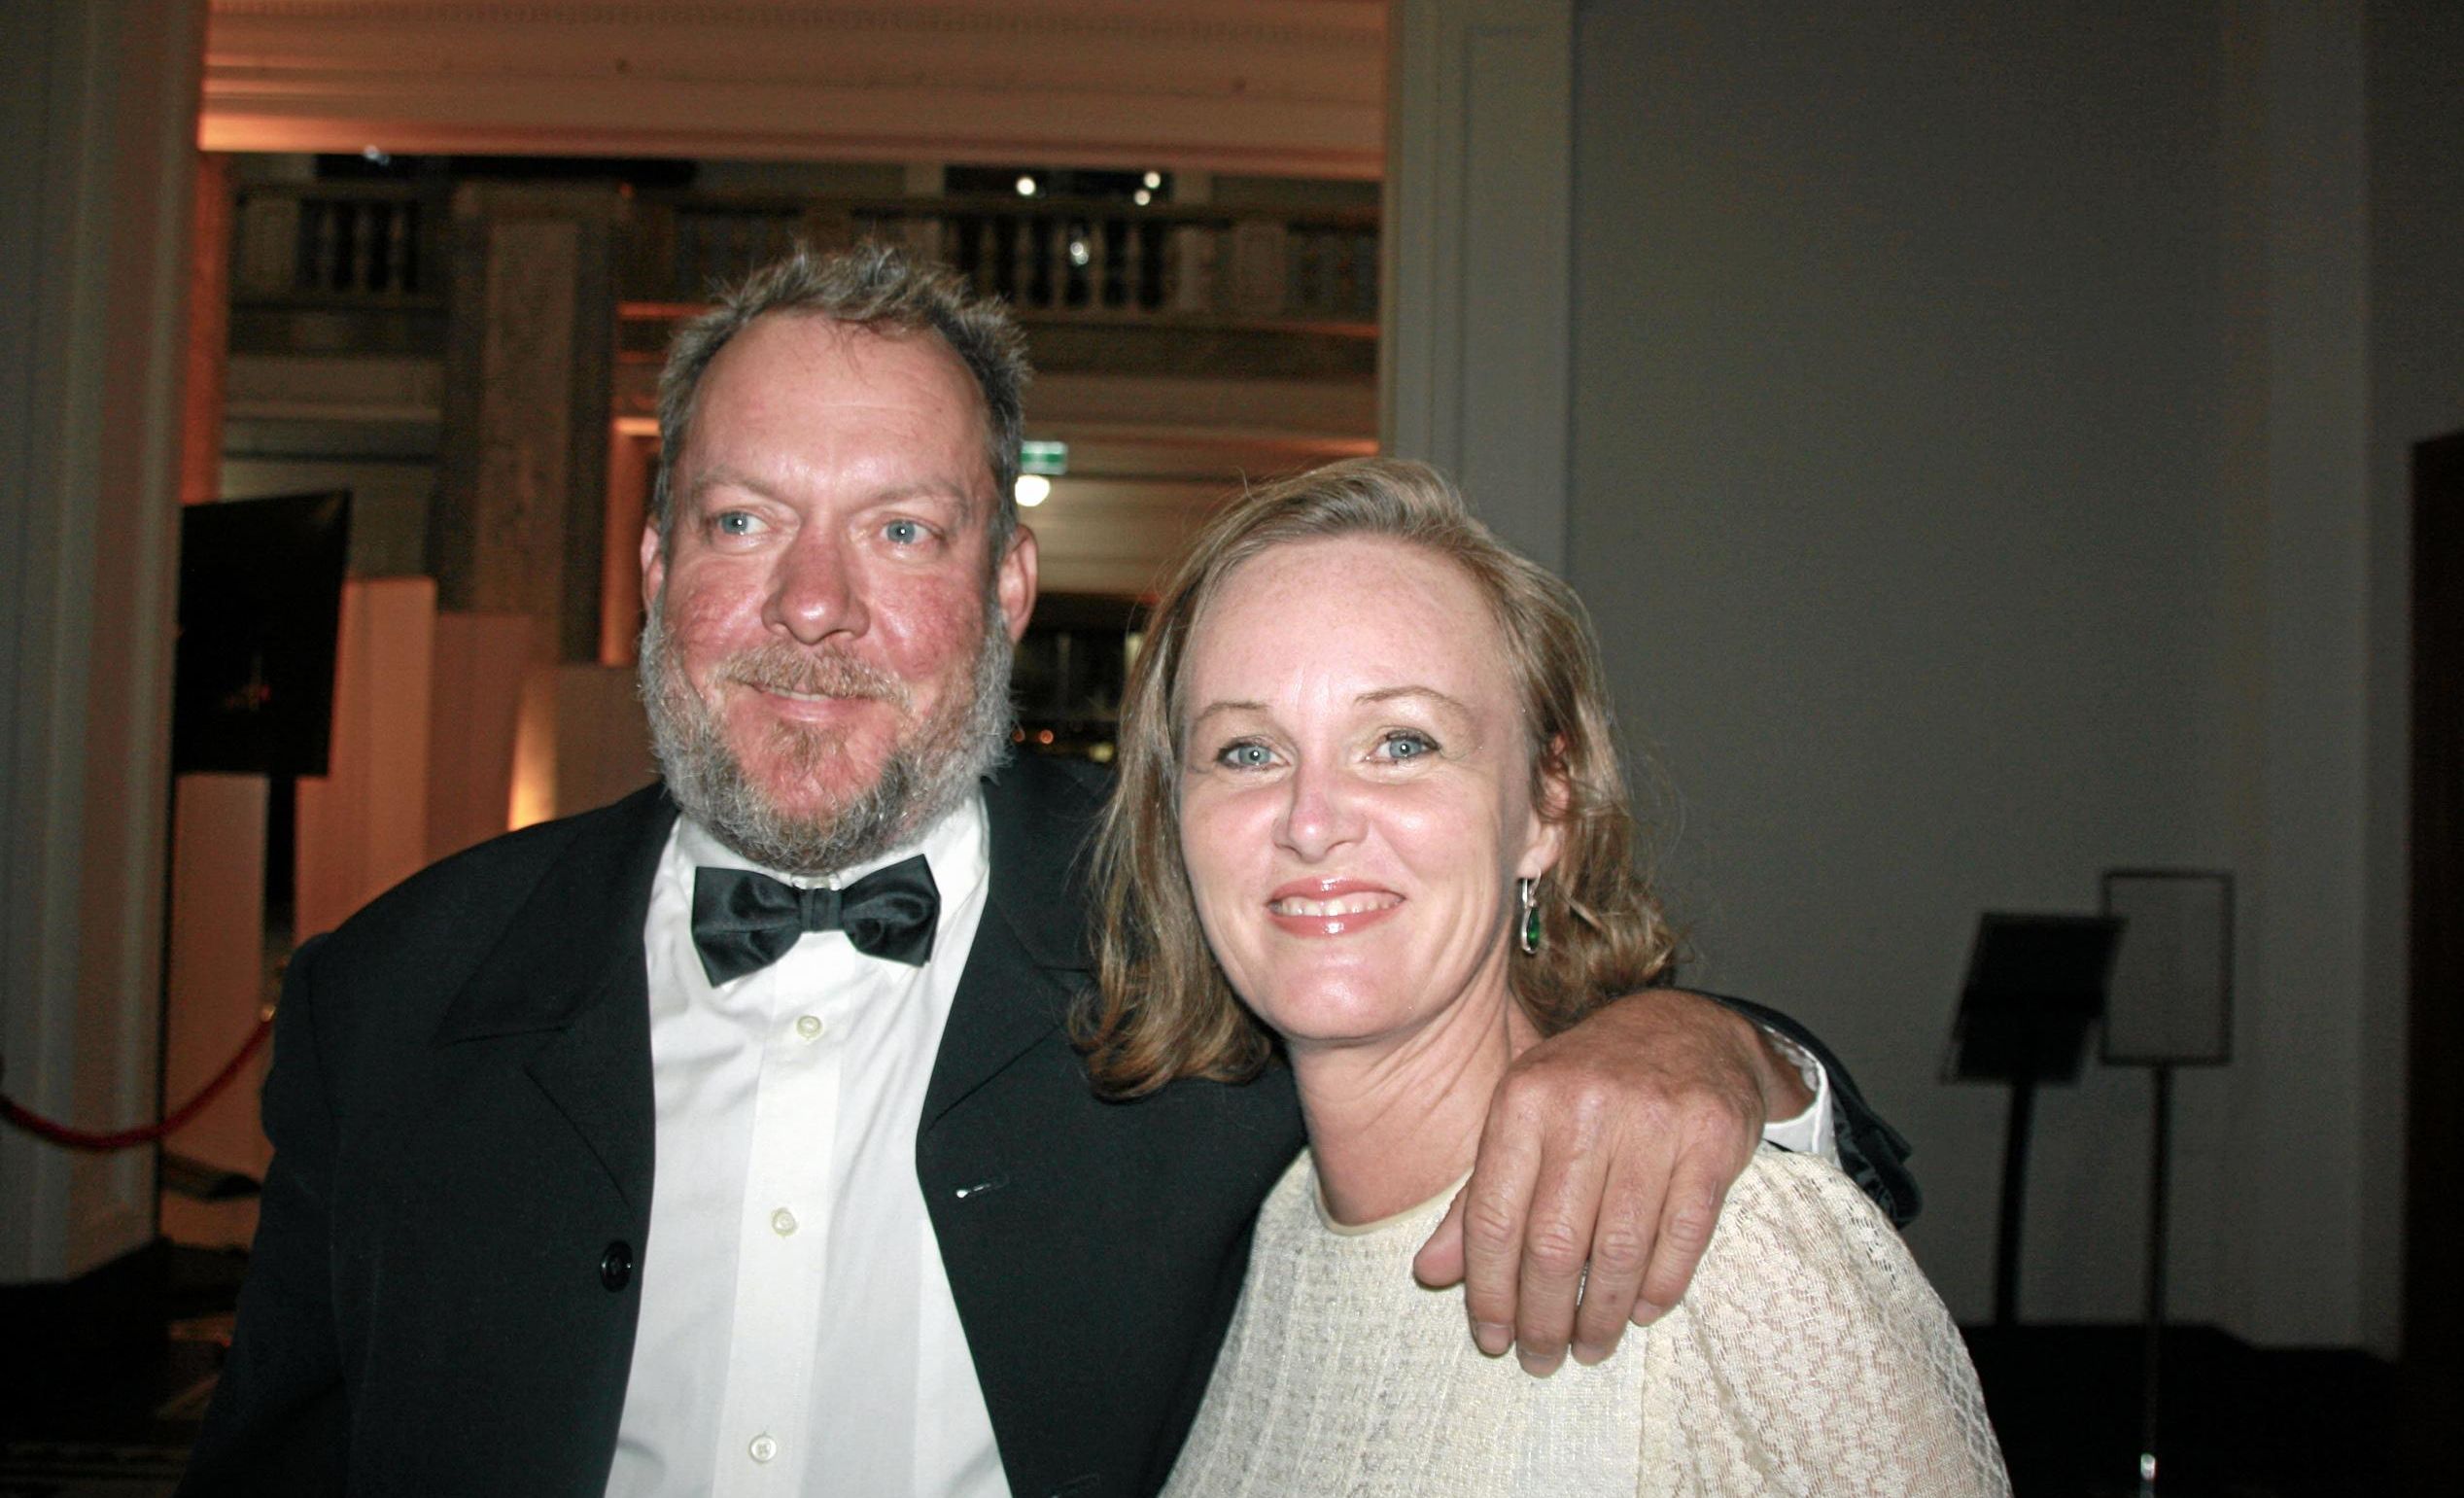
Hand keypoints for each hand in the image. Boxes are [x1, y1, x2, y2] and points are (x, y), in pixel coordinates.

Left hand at [1412, 988, 1809, 1372]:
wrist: (1690, 1029)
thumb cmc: (1589, 1086)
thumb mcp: (1522, 1122)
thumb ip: (1479, 1198)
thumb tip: (1430, 1273)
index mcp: (1524, 1098)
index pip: (1494, 1217)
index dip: (1488, 1290)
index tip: (1492, 1339)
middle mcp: (1586, 1106)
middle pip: (1554, 1244)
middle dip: (1544, 1318)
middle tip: (1542, 1359)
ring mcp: (1654, 1121)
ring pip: (1619, 1250)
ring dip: (1602, 1315)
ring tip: (1590, 1347)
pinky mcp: (1713, 1138)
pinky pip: (1682, 1236)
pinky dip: (1660, 1287)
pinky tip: (1642, 1312)